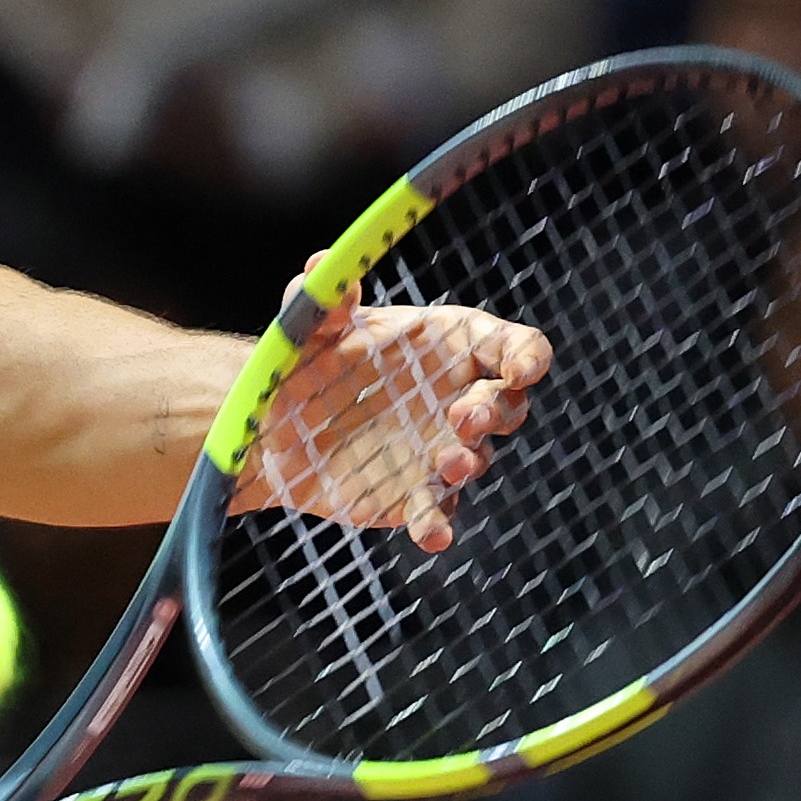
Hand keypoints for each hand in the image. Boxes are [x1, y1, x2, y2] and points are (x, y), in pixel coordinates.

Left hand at [238, 261, 550, 550]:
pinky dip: (439, 526)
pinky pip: (438, 514)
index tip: (522, 368)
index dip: (527, 356)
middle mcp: (457, 399)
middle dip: (495, 410)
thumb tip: (321, 265)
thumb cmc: (308, 363)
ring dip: (468, 462)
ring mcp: (441, 451)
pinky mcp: (415, 497)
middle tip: (463, 415)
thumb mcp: (310, 327)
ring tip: (445, 462)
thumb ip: (321, 299)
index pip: (512, 347)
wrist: (274, 427)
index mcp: (451, 348)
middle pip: (506, 405)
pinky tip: (434, 535)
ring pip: (477, 460)